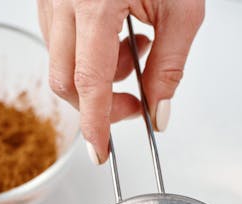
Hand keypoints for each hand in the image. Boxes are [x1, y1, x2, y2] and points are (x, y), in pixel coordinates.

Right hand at [37, 0, 203, 162]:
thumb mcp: (182, 9)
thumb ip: (170, 66)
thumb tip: (160, 112)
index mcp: (96, 3)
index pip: (89, 82)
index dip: (94, 124)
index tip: (100, 151)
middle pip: (65, 80)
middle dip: (98, 103)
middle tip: (136, 102)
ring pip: (60, 62)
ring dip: (96, 75)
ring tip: (136, 49)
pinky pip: (58, 40)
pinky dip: (86, 54)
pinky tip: (117, 35)